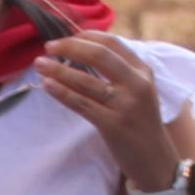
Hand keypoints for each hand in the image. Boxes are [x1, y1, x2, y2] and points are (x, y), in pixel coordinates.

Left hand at [35, 31, 177, 191]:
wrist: (155, 158)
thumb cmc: (141, 123)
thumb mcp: (140, 91)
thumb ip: (121, 72)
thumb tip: (87, 52)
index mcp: (144, 71)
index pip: (113, 43)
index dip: (87, 36)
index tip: (66, 36)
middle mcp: (137, 84)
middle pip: (100, 55)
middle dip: (71, 47)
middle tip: (48, 46)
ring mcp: (125, 104)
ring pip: (87, 80)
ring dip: (59, 69)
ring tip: (39, 64)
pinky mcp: (112, 124)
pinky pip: (82, 104)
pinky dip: (62, 92)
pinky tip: (46, 85)